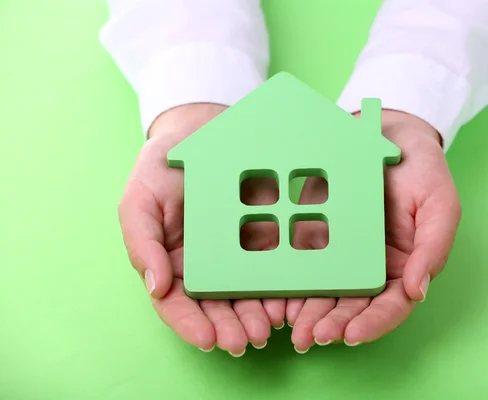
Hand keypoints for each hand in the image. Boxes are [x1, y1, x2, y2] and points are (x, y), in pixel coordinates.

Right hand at [118, 104, 285, 355]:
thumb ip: (142, 242)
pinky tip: (291, 295)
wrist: (203, 127)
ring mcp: (240, 249)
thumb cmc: (163, 166)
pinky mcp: (269, 232)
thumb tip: (156, 287)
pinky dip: (284, 282)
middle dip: (233, 326)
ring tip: (271, 325)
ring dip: (260, 312)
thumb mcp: (140, 199)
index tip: (209, 339)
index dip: (192, 324)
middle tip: (248, 340)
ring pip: (251, 290)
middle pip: (219, 304)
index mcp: (174, 261)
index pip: (179, 304)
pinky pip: (278, 261)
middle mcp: (208, 263)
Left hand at [286, 110, 460, 351]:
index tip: (351, 336)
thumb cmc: (423, 170)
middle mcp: (370, 266)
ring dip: (307, 311)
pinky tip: (275, 294)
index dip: (372, 324)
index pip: (390, 305)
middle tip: (309, 338)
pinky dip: (289, 279)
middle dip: (331, 324)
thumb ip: (433, 249)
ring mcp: (340, 251)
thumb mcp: (440, 205)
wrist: (388, 131)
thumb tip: (417, 293)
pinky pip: (300, 259)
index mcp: (402, 266)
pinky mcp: (315, 232)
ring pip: (323, 289)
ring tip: (290, 326)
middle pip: (351, 305)